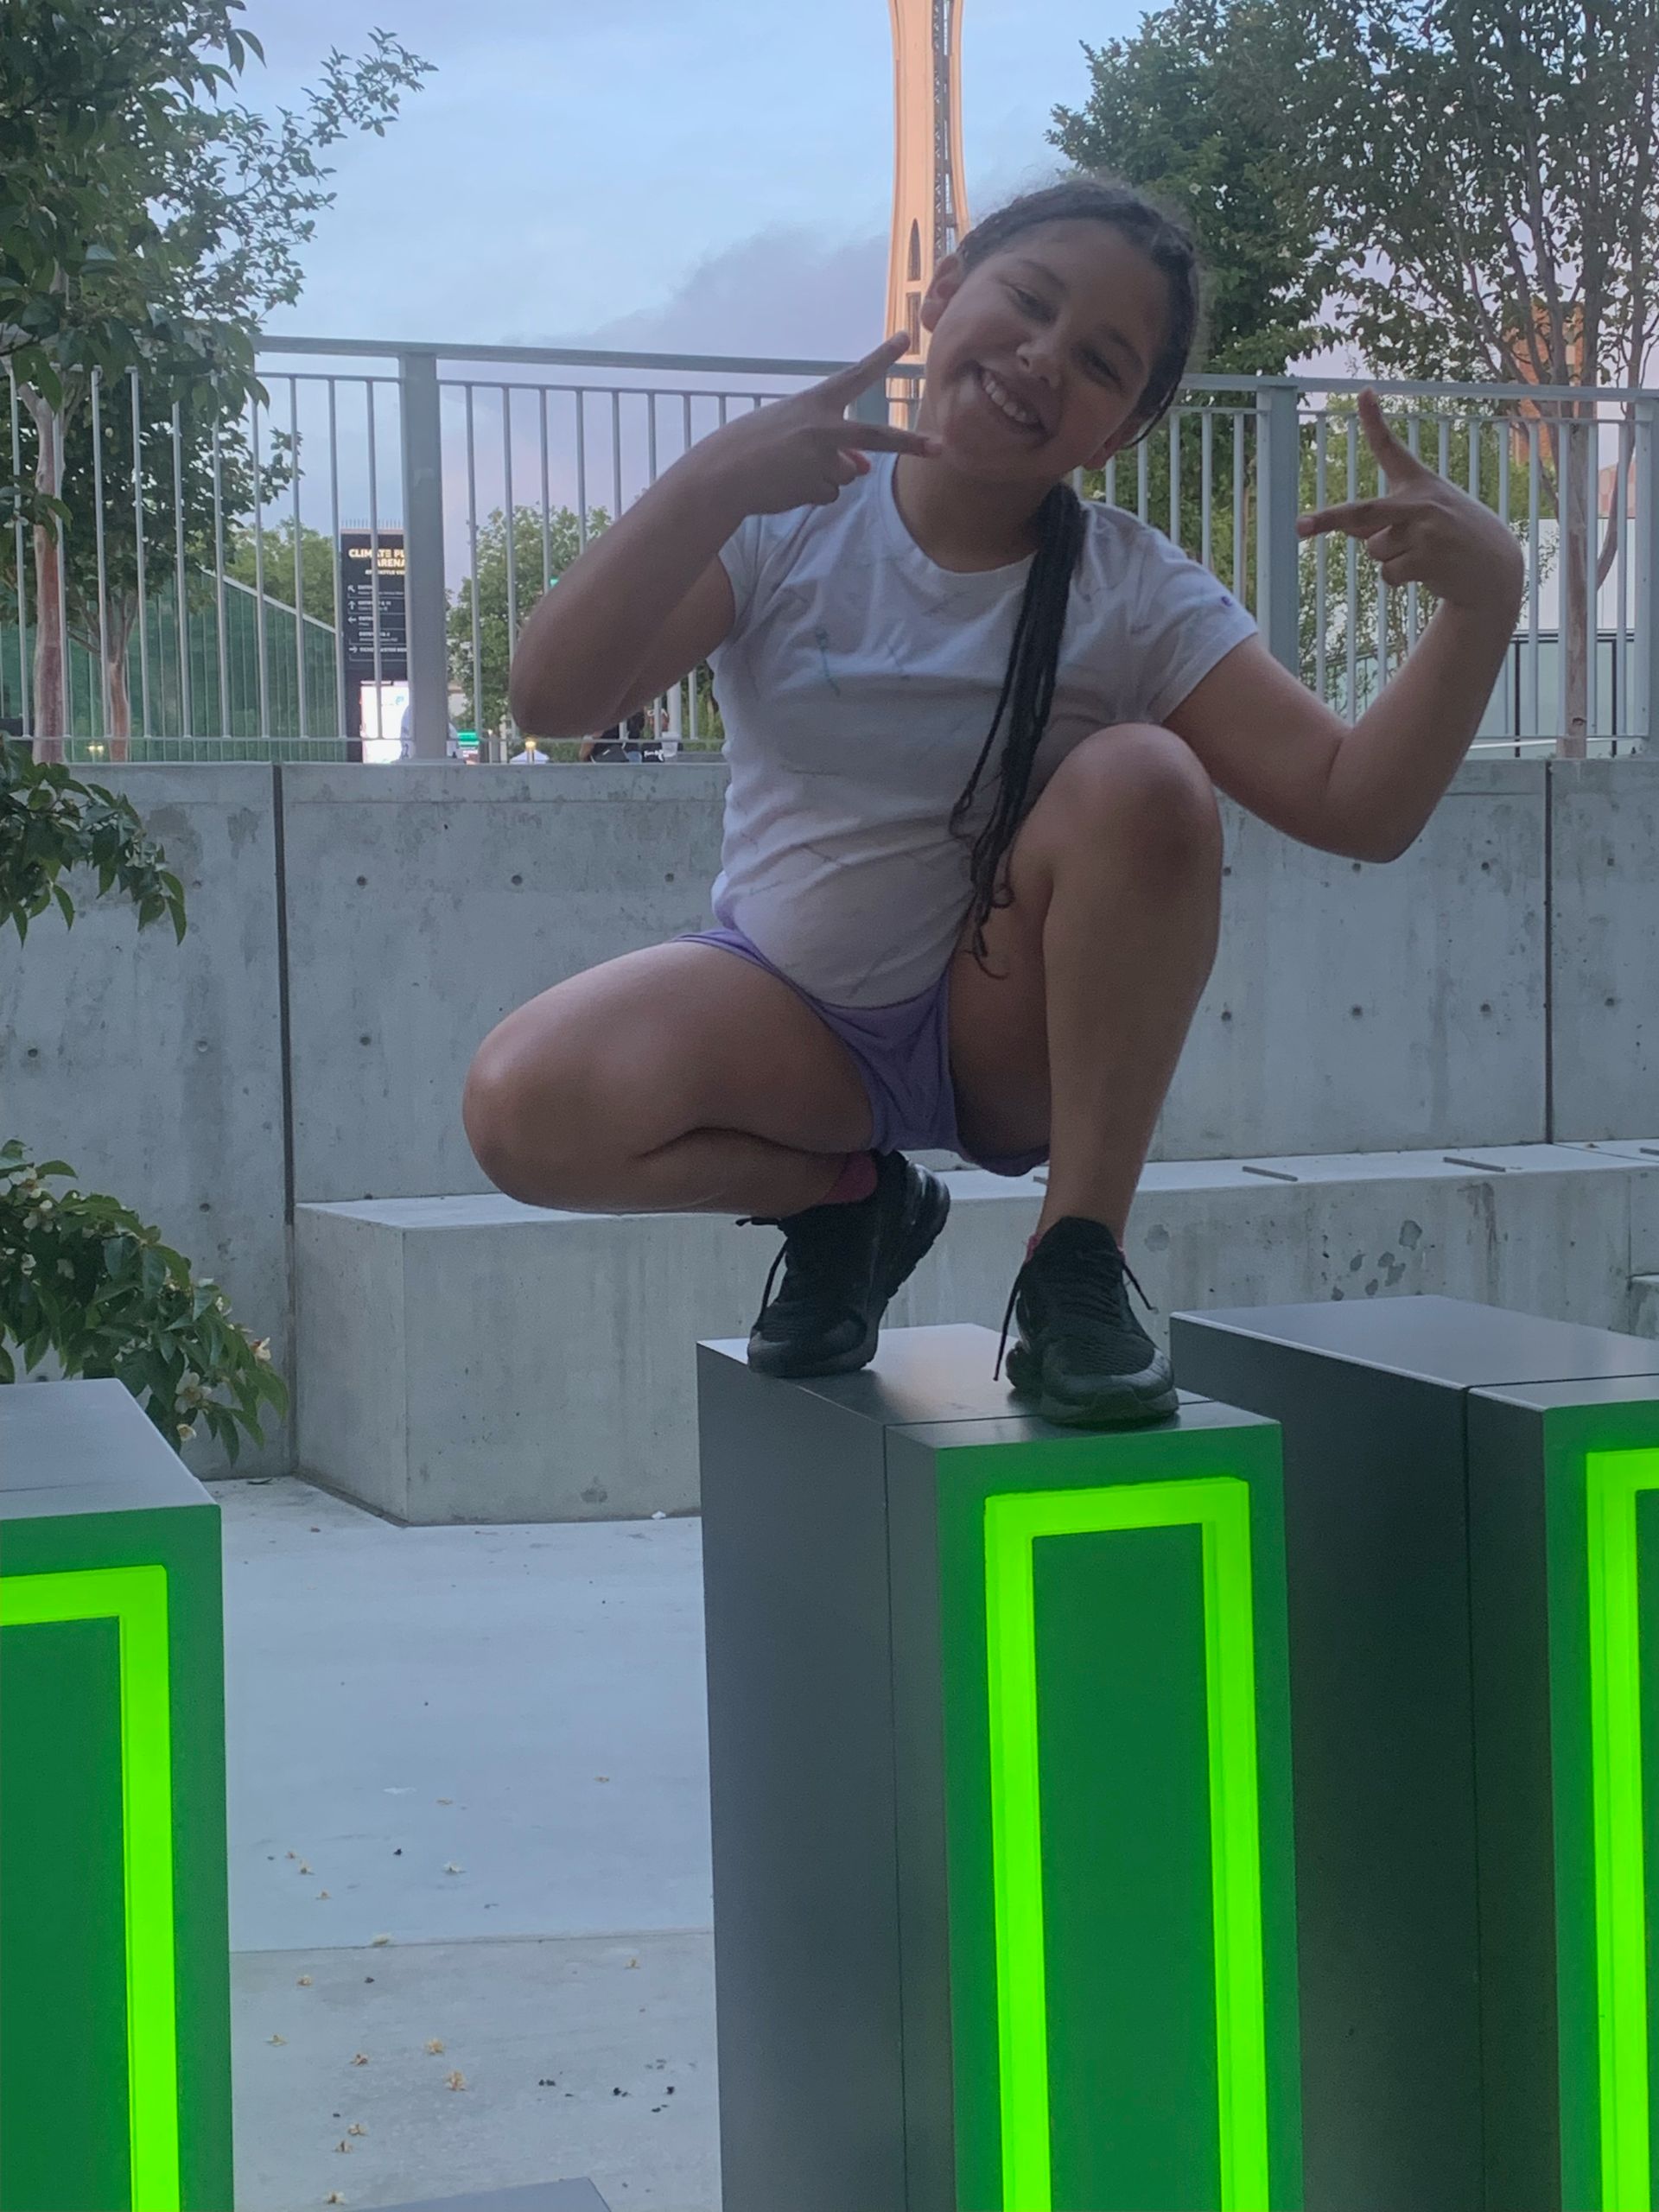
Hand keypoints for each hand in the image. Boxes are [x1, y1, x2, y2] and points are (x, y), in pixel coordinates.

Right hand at [685, 334, 940, 517]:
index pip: (855, 377)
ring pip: (846, 474)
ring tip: (790, 471)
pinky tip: (787, 486)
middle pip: (877, 436)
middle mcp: (823, 427)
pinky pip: (830, 494)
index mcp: (815, 403)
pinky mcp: (816, 486)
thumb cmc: (754, 446)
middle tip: (940, 448)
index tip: (906, 339)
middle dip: (911, 443)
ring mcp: (822, 459)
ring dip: (826, 476)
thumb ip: (831, 443)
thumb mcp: (792, 432)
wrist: (723, 475)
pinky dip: (812, 494)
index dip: (881, 358)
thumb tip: (863, 469)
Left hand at [1296, 390, 1524, 619]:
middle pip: (1364, 511)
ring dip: (1388, 559)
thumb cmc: (1449, 539)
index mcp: (1419, 483)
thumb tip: (1345, 528)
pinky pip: (1388, 573)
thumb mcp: (1420, 520)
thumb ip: (1381, 521)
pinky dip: (1398, 578)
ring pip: (1374, 550)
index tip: (1363, 392)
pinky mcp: (1429, 559)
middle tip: (1299, 526)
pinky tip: (1427, 571)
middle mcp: (1422, 501)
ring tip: (1421, 556)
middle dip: (1329, 520)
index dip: (1375, 421)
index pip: (1392, 449)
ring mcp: (1426, 530)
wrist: (1494, 567)